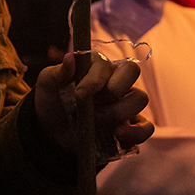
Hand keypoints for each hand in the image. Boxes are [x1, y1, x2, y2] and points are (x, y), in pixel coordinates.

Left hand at [33, 52, 153, 157]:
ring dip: (119, 112)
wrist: (53, 132)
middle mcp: (115, 81)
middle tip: (94, 105)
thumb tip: (70, 58)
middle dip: (114, 89)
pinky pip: (146, 127)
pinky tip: (118, 136)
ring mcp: (125, 104)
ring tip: (98, 122)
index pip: (107, 64)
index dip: (95, 79)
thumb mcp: (47, 85)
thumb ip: (58, 72)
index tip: (79, 94)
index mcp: (97, 67)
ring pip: (140, 98)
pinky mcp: (130, 127)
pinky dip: (136, 133)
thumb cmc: (53, 101)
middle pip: (132, 71)